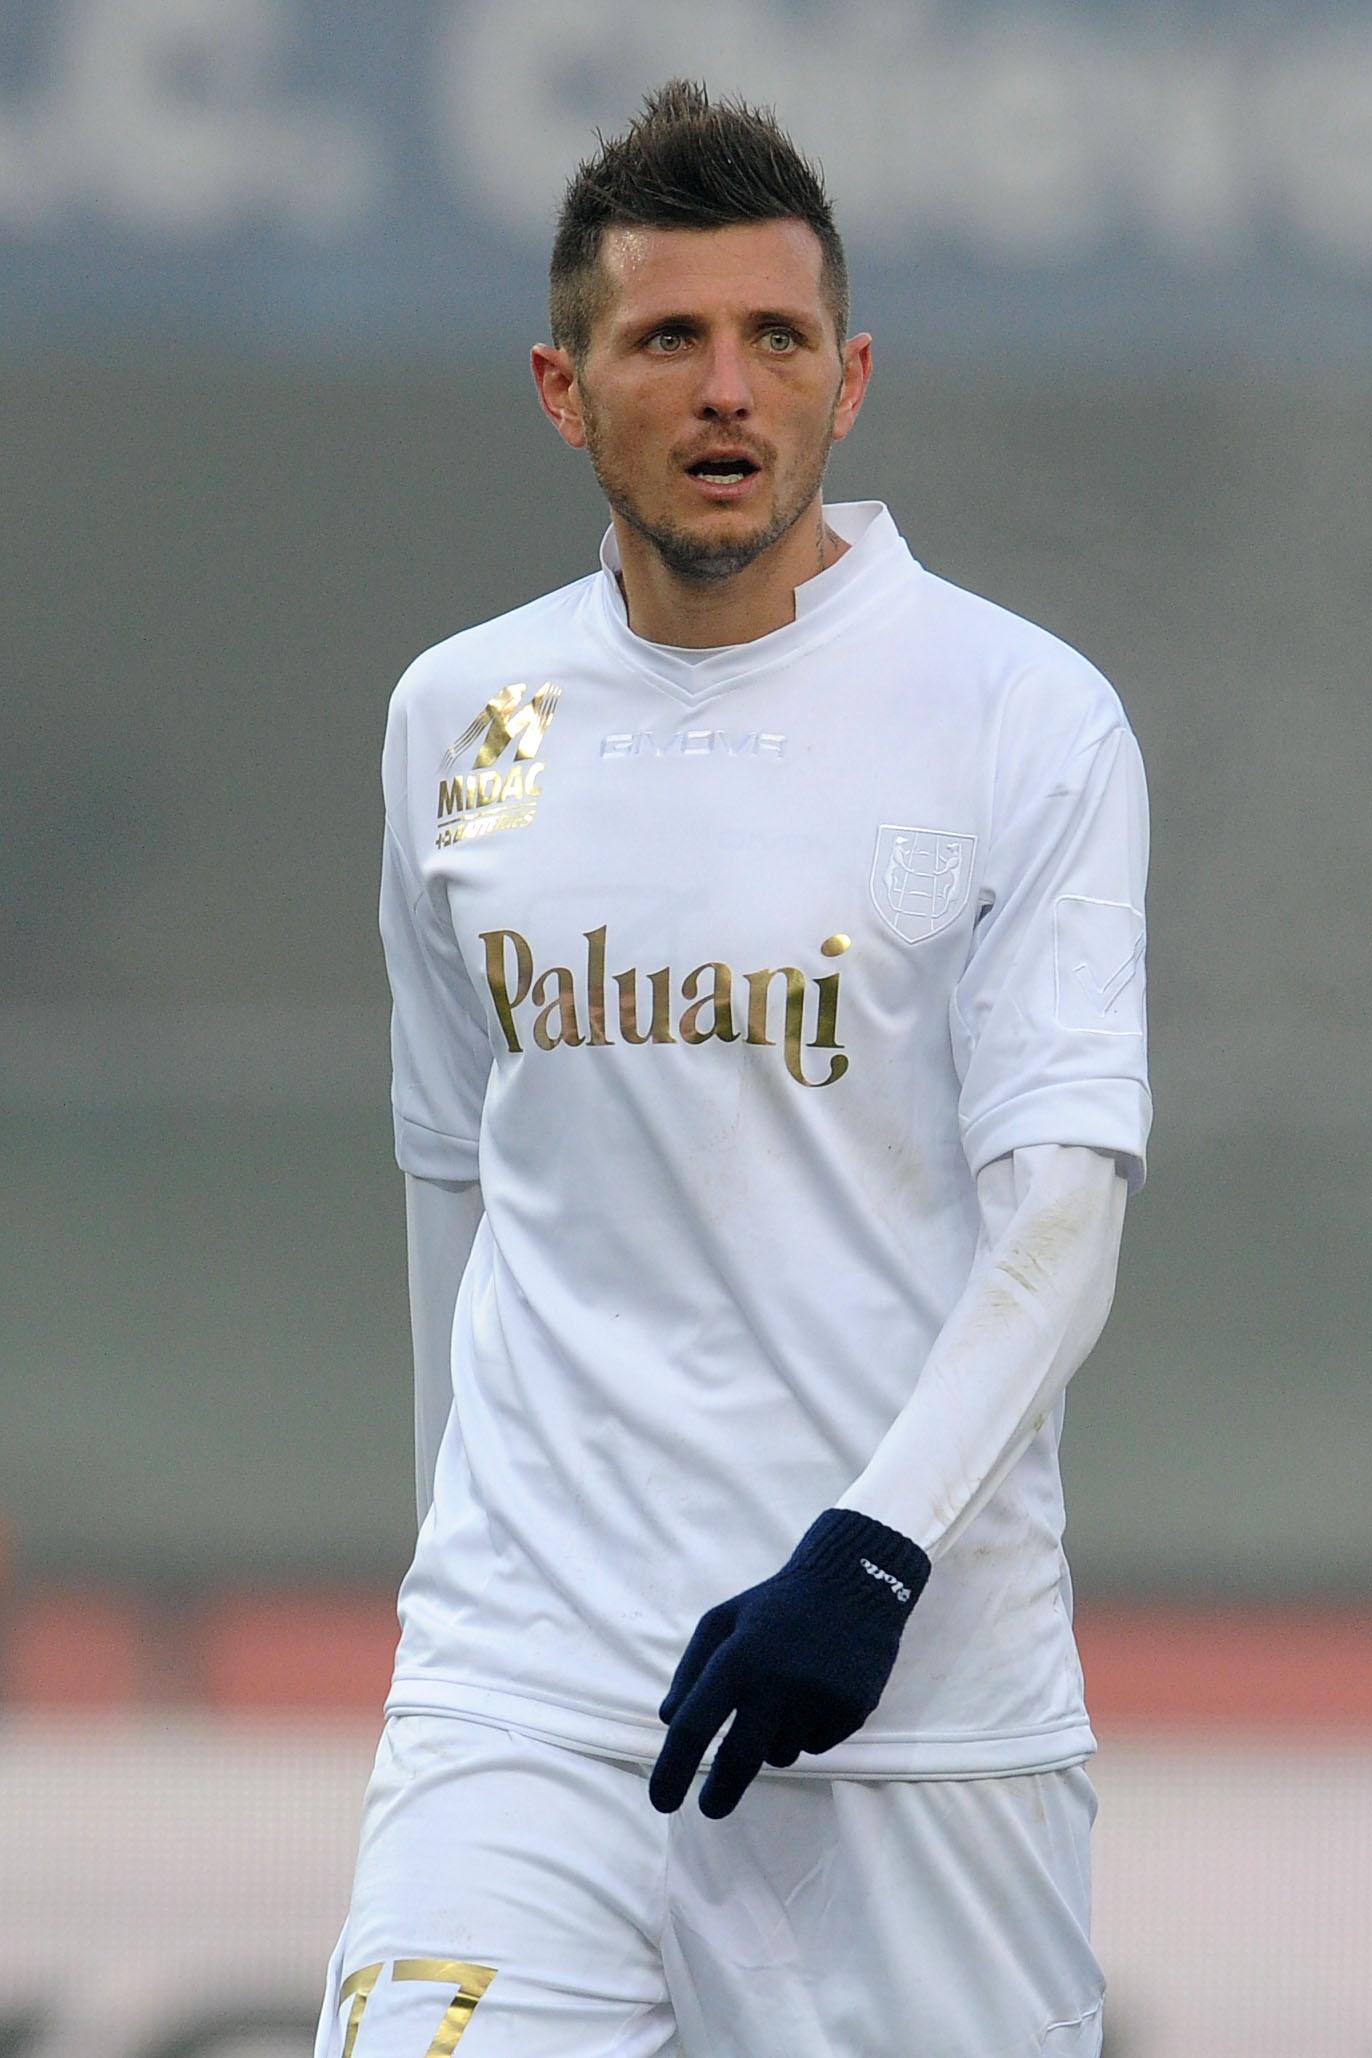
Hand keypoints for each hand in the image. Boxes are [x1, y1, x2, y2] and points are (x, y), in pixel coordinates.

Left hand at [648, 1507, 930, 1817]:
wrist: (855, 1582)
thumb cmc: (777, 1604)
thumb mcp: (722, 1620)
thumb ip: (690, 1669)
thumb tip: (669, 1720)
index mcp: (738, 1656)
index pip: (694, 1725)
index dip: (672, 1769)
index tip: (660, 1801)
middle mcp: (778, 1680)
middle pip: (740, 1760)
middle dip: (720, 1792)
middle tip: (710, 1808)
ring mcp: (819, 1697)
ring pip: (781, 1753)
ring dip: (773, 1740)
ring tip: (787, 1692)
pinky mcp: (853, 1709)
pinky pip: (817, 1745)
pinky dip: (808, 1731)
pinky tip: (818, 1690)